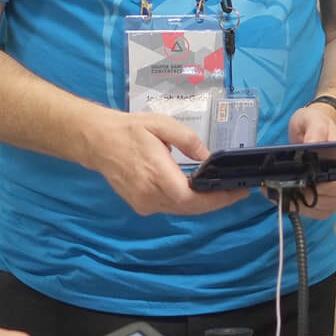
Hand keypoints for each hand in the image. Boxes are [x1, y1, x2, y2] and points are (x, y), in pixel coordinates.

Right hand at [88, 110, 246, 215]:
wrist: (98, 141)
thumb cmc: (130, 130)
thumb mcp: (162, 124)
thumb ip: (188, 140)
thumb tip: (208, 158)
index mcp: (155, 173)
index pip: (191, 197)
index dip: (216, 199)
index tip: (237, 193)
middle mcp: (149, 194)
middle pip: (190, 208)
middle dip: (216, 202)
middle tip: (237, 192)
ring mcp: (144, 203)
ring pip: (181, 211)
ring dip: (203, 204)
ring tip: (222, 192)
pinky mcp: (141, 206)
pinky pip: (170, 208)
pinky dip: (187, 204)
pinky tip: (198, 193)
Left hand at [287, 101, 335, 218]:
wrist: (308, 128)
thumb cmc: (315, 123)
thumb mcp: (313, 120)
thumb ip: (315, 131)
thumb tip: (312, 145)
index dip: (335, 187)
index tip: (314, 184)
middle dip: (318, 200)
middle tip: (295, 190)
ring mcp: (330, 190)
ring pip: (327, 209)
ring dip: (307, 207)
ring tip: (286, 194)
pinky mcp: (318, 197)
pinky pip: (314, 212)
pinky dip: (300, 209)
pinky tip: (284, 198)